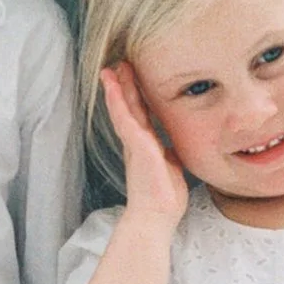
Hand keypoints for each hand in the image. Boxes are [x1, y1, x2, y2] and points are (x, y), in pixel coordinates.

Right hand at [102, 64, 189, 229]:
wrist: (156, 218)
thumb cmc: (164, 199)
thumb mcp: (171, 167)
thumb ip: (169, 154)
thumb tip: (173, 149)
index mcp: (146, 146)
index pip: (140, 115)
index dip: (136, 96)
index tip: (132, 78)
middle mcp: (137, 143)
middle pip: (129, 107)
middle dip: (124, 86)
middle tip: (118, 64)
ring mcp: (135, 145)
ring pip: (123, 111)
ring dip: (117, 89)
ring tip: (110, 70)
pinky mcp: (138, 148)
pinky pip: (126, 121)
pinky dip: (119, 104)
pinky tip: (114, 90)